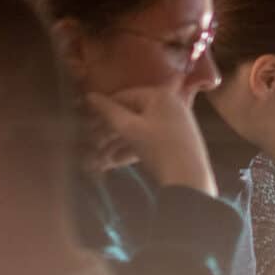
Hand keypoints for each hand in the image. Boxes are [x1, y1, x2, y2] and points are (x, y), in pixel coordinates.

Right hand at [86, 86, 214, 193]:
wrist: (189, 179)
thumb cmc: (158, 147)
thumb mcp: (130, 128)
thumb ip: (108, 111)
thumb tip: (89, 96)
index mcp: (160, 95)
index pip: (125, 96)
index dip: (103, 107)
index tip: (85, 119)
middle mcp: (169, 105)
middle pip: (132, 114)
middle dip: (109, 130)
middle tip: (89, 141)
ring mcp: (174, 124)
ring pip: (139, 130)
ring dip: (117, 143)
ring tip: (98, 157)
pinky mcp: (175, 143)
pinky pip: (149, 141)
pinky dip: (131, 149)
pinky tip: (113, 163)